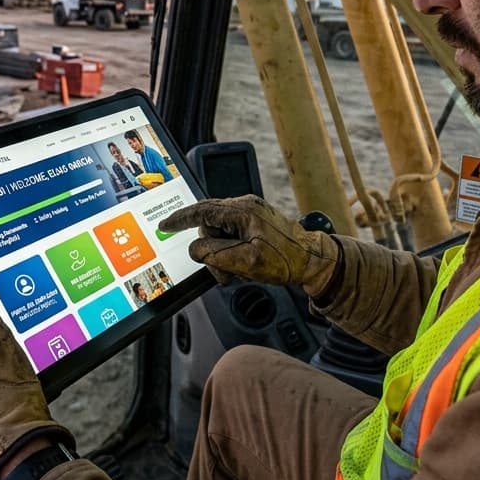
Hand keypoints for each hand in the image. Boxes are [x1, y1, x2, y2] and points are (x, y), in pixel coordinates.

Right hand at [159, 195, 340, 297]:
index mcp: (242, 210)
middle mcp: (245, 207)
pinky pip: (232, 237)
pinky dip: (233, 254)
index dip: (180, 219)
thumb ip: (215, 254)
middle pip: (210, 227)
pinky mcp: (255, 224)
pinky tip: (246, 266)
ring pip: (220, 236)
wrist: (314, 261)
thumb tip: (196, 249)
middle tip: (227, 272)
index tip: (165, 225)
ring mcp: (251, 215)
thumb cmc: (287, 260)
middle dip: (213, 252)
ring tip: (241, 271)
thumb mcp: (246, 261)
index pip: (201, 210)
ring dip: (225, 257)